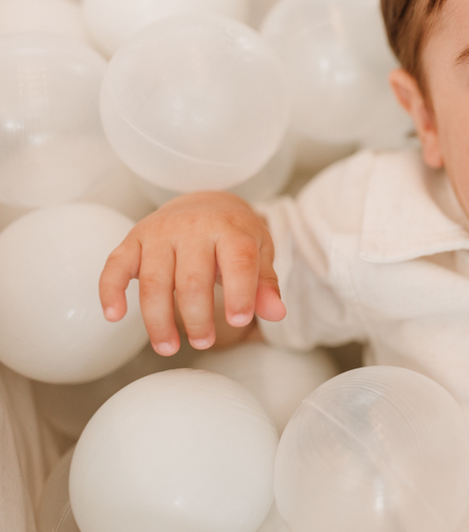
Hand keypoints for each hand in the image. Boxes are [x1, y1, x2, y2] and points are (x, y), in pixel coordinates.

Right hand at [99, 191, 285, 355]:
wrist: (203, 201)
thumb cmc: (234, 234)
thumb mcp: (259, 252)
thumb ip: (265, 283)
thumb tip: (277, 313)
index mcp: (230, 228)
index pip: (237, 261)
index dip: (240, 293)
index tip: (239, 321)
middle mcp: (193, 227)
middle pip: (192, 279)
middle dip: (197, 318)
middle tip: (204, 342)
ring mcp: (159, 232)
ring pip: (154, 280)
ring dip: (158, 319)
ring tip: (169, 348)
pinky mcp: (133, 239)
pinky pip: (115, 266)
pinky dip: (111, 291)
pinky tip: (114, 316)